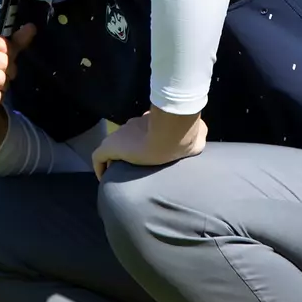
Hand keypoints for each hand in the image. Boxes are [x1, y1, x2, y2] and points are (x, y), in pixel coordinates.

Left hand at [91, 107, 207, 179]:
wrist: (171, 135)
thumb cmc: (183, 137)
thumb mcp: (196, 137)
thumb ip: (197, 136)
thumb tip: (201, 140)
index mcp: (154, 123)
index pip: (146, 129)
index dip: (144, 139)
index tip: (146, 150)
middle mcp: (137, 124)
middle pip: (129, 136)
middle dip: (130, 146)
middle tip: (132, 161)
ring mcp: (123, 134)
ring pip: (116, 146)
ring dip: (117, 156)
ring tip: (118, 169)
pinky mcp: (111, 147)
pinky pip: (99, 158)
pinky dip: (101, 167)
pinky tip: (103, 177)